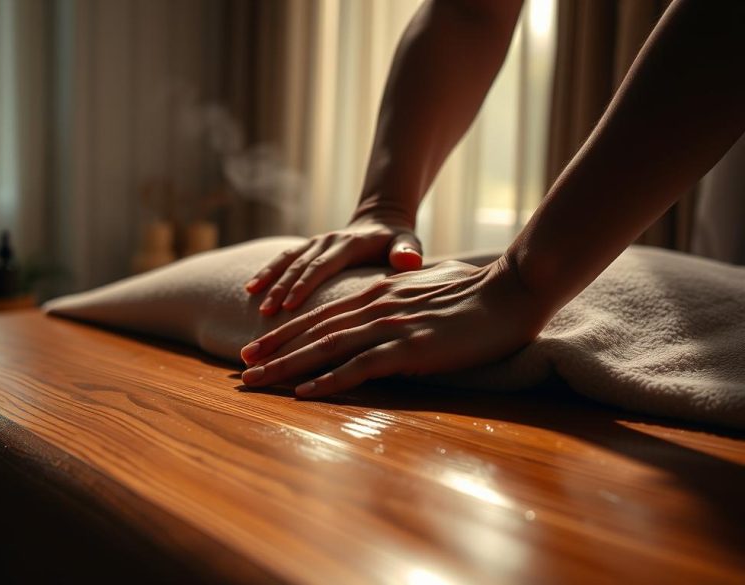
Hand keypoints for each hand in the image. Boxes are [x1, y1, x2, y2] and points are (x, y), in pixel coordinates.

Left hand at [239, 256, 549, 397]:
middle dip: (273, 351)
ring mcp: (389, 327)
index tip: (258, 347)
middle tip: (240, 367)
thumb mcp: (425, 293)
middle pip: (313, 333)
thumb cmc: (475, 293)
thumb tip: (386, 314)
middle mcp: (374, 308)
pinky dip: (329, 381)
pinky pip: (360, 368)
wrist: (512, 291)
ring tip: (256, 381)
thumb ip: (398, 303)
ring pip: (325, 349)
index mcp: (377, 295)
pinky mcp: (409, 349)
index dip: (286, 333)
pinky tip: (303, 393)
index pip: (321, 316)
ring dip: (287, 367)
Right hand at [245, 217, 423, 314]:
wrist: (382, 222)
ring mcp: (316, 243)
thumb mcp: (409, 244)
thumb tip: (409, 259)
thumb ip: (407, 252)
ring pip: (287, 260)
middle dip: (280, 288)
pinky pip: (283, 258)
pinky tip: (250, 289)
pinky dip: (266, 271)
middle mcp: (328, 241)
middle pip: (300, 265)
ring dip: (269, 279)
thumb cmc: (398, 243)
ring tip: (252, 298)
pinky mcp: (308, 248)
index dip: (304, 285)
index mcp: (349, 244)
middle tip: (265, 312)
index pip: (322, 266)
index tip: (288, 306)